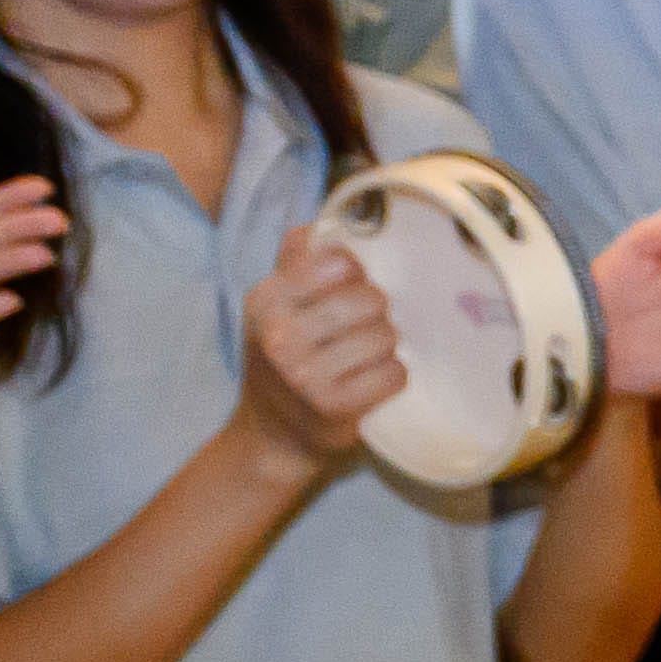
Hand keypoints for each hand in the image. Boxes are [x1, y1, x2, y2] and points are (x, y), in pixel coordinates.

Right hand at [230, 221, 406, 468]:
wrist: (272, 435)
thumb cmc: (284, 360)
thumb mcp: (275, 309)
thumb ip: (296, 264)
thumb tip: (319, 225)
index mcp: (266, 301)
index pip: (338, 263)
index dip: (356, 274)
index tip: (348, 289)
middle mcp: (281, 335)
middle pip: (370, 299)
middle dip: (376, 314)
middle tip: (361, 330)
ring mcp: (306, 375)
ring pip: (386, 336)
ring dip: (386, 347)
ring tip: (365, 357)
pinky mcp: (336, 407)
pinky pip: (394, 374)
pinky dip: (393, 377)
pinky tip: (372, 381)